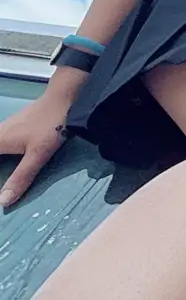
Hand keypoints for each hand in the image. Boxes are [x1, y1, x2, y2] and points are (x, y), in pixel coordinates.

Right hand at [0, 79, 76, 208]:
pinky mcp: (13, 127)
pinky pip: (0, 144)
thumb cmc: (51, 125)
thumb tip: (2, 202)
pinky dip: (2, 155)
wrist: (65, 97)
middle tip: (2, 187)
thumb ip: (21, 177)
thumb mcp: (38, 154)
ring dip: (1, 164)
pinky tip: (8, 164)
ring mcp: (4, 129)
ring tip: (4, 176)